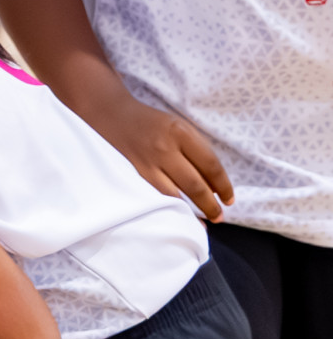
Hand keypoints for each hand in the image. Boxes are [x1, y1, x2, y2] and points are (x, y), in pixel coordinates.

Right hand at [90, 95, 233, 220]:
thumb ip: (196, 151)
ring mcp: (146, 163)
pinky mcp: (132, 174)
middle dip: (210, 205)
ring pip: (174, 195)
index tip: (229, 200)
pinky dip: (169, 208)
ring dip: (191, 213)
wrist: (110, 114)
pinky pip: (154, 196)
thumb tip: (214, 185)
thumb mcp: (178, 127)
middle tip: (219, 217)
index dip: (224, 186)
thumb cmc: (150, 122)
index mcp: (181, 133)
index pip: (210, 165)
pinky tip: (177, 216)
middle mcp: (164, 149)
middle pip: (195, 185)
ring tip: (203, 223)